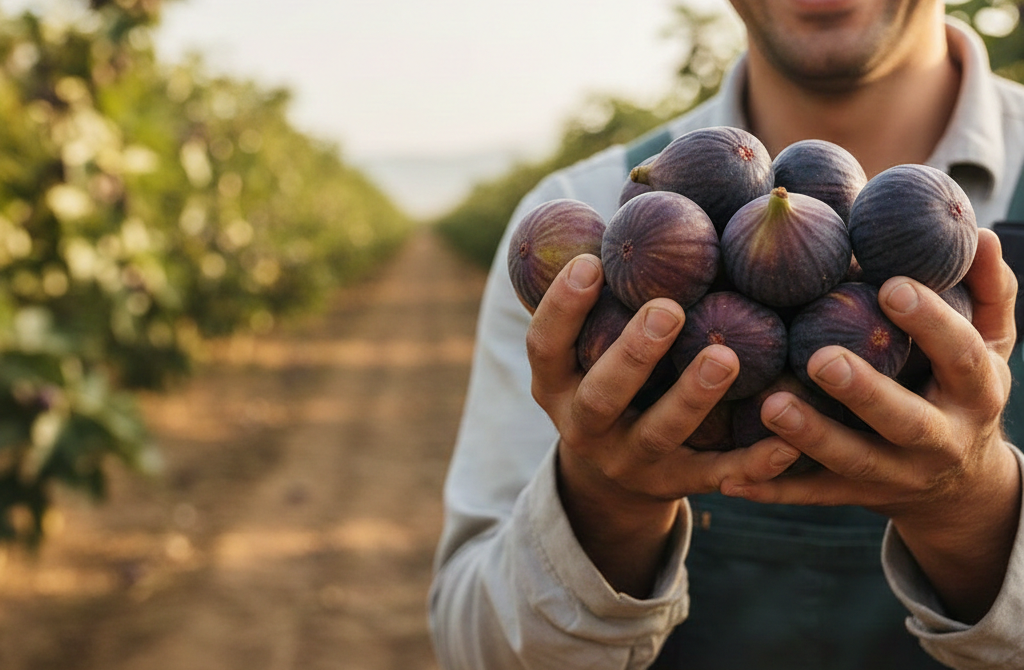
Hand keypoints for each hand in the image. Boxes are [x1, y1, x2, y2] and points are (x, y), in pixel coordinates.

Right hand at [527, 253, 800, 595]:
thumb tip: (641, 186)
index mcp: (555, 385)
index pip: (544, 346)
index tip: (592, 262)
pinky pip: (715, 476)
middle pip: (601, 395)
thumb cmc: (605, 379)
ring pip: (658, 434)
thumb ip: (605, 295)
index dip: (561, 308)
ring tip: (726, 356)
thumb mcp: (584, 349)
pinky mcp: (676, 485)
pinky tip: (789, 442)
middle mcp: (584, 426)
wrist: (609, 479)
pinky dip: (751, 463)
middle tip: (669, 308)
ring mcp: (629, 461)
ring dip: (690, 397)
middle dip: (632, 353)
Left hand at [724, 228, 1021, 621]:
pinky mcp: (857, 496)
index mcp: (977, 393)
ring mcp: (898, 475)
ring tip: (769, 405)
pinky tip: (731, 478)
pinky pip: (812, 494)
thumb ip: (987, 292)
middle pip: (905, 420)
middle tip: (820, 358)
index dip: (931, 324)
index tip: (890, 286)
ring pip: (853, 462)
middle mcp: (941, 440)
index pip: (962, 356)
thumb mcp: (990, 344)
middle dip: (864, 391)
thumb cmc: (962, 389)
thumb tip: (982, 234)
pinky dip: (772, 488)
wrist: (960, 488)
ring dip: (811, 436)